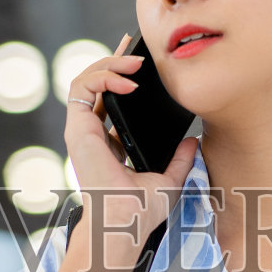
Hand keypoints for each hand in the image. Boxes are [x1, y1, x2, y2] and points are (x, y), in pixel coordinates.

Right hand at [62, 32, 198, 254]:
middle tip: (136, 48)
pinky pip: (82, 88)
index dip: (122, 76)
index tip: (140, 62)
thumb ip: (179, 159)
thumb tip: (193, 140)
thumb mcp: (170, 179)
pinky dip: (103, 77)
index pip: (111, 100)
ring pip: (86, 79)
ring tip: (134, 62)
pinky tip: (129, 82)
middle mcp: (93, 133)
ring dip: (109, 64)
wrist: (126, 223)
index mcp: (110, 143)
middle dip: (114, 60)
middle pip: (97, 83)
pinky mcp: (78, 129)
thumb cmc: (141, 212)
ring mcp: (83, 130)